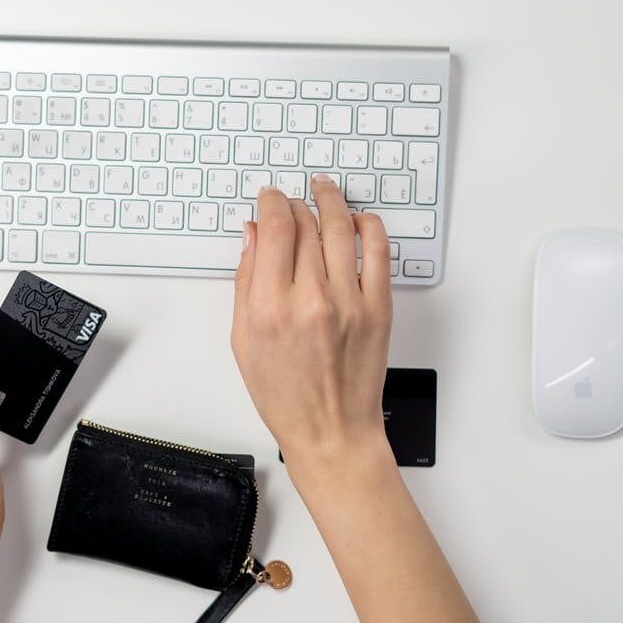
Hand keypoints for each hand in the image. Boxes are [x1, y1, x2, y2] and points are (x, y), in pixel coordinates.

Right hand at [230, 177, 393, 479]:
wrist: (332, 432)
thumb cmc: (285, 397)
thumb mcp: (244, 341)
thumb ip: (246, 283)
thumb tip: (252, 236)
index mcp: (270, 309)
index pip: (275, 230)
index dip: (272, 203)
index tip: (269, 198)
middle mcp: (311, 300)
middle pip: (306, 225)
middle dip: (295, 203)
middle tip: (291, 200)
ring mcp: (350, 302)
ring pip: (342, 228)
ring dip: (331, 201)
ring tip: (324, 190)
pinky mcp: (379, 309)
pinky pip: (379, 251)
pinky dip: (369, 227)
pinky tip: (358, 220)